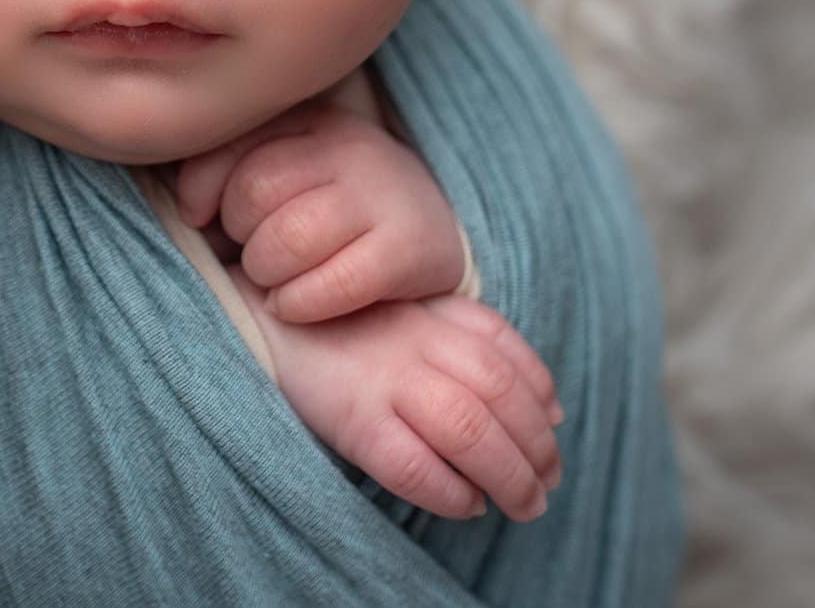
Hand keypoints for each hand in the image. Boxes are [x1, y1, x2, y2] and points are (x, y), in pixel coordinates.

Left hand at [173, 69, 466, 321]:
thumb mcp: (278, 175)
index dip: (202, 191)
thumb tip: (192, 212)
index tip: (205, 216)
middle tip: (260, 251)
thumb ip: (223, 172)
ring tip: (279, 278)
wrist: (428, 240)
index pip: (228, 146)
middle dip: (241, 237)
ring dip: (266, 275)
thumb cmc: (326, 212)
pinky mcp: (409, 247)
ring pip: (287, 240)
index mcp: (309, 118)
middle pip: (254, 193)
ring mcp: (384, 194)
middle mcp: (350, 145)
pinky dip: (300, 304)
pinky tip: (299, 303)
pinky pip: (332, 284)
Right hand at [247, 282, 565, 520]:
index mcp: (434, 309)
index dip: (541, 395)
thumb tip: (552, 406)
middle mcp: (416, 340)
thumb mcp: (414, 310)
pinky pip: (414, 463)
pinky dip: (452, 491)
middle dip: (537, 448)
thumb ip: (476, 341)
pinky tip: (467, 504)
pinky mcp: (352, 418)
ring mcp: (384, 378)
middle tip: (547, 485)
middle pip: (500, 395)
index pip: (508, 351)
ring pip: (469, 429)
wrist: (262, 316)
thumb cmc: (346, 325)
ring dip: (510, 475)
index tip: (553, 427)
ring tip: (524, 505)